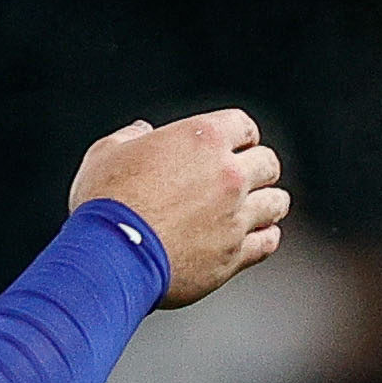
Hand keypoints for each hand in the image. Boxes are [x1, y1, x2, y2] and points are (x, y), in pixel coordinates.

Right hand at [72, 109, 289, 305]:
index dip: (240, 136)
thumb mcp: (107, 153)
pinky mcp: (235, 254)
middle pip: (267, 163)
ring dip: (267, 202)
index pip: (244, 126)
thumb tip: (142, 132)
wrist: (111, 256)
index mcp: (203, 139)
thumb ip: (131, 137)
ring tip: (257, 208)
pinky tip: (256, 237)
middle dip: (257, 168)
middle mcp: (228, 174)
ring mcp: (236, 216)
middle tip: (246, 178)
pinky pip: (268, 242)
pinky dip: (265, 237)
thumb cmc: (105, 203)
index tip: (235, 147)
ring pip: (276, 202)